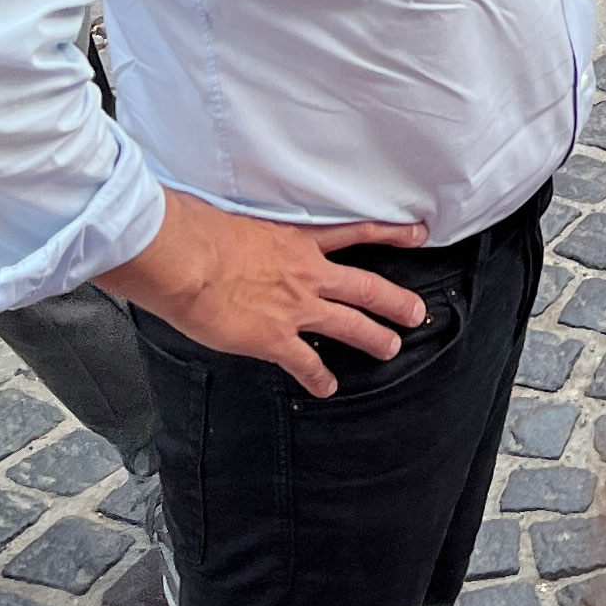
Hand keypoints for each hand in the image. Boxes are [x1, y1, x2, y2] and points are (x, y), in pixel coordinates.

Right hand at [107, 190, 428, 395]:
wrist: (187, 259)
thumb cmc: (202, 232)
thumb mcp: (238, 218)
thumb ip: (251, 230)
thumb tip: (235, 231)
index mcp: (298, 240)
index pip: (357, 233)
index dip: (391, 234)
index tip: (418, 235)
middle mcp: (306, 273)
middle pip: (365, 287)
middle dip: (395, 301)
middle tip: (416, 311)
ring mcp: (295, 307)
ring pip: (349, 324)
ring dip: (374, 338)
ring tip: (391, 347)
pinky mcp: (275, 338)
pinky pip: (305, 363)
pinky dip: (318, 377)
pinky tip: (327, 387)